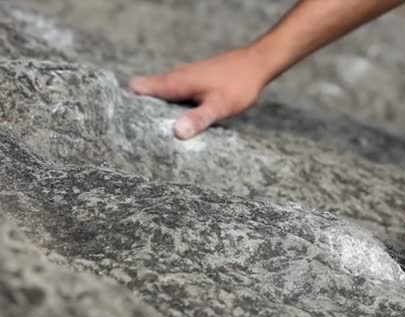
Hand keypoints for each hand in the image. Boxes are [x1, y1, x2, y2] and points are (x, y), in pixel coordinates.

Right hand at [129, 48, 267, 139]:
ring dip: (158, 113)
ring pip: (161, 97)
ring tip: (157, 137)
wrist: (256, 64)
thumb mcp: (219, 106)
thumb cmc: (239, 84)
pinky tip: (180, 124)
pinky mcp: (193, 83)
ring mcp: (184, 80)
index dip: (127, 105)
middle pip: (145, 95)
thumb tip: (177, 132)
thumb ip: (198, 118)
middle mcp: (175, 79)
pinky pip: (174, 97)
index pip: (137, 89)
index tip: (123, 124)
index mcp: (175, 83)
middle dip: (141, 114)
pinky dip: (173, 109)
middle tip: (141, 138)